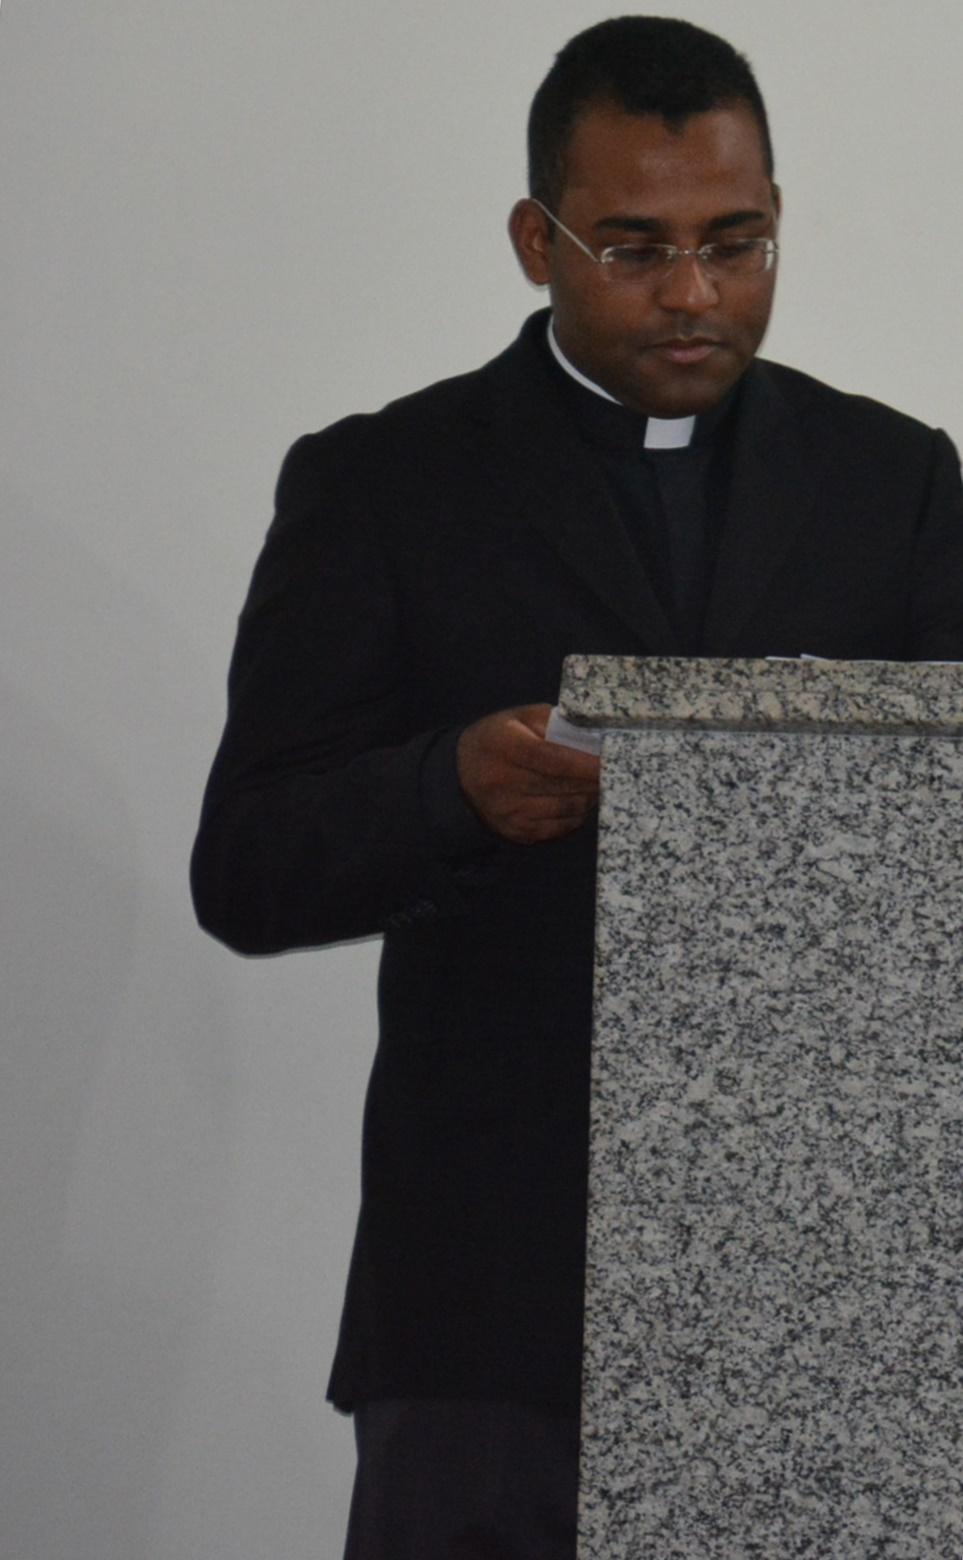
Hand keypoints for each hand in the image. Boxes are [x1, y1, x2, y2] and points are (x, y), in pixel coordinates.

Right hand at [456, 704, 600, 843]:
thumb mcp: (520, 718)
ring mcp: (510, 812)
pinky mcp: (517, 832)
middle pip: (565, 786)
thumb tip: (594, 738)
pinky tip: (577, 799)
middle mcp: (503, 783)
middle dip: (595, 780)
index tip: (612, 762)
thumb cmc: (499, 739)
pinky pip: (561, 827)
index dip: (587, 764)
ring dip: (588, 797)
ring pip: (568, 809)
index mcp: (505, 747)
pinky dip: (576, 814)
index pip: (555, 759)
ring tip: (593, 783)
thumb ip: (556, 723)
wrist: (461, 774)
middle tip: (613, 771)